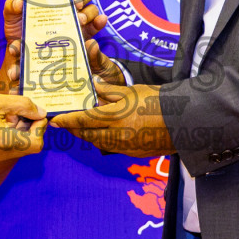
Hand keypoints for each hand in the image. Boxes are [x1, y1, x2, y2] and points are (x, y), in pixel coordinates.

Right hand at [0, 92, 46, 163]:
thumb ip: (21, 105)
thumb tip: (40, 112)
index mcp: (4, 142)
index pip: (36, 143)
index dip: (39, 128)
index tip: (34, 114)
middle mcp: (1, 155)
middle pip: (29, 147)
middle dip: (30, 128)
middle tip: (21, 112)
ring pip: (19, 148)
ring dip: (20, 132)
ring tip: (8, 116)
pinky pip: (8, 150)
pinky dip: (10, 137)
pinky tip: (0, 122)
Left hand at [1, 0, 120, 87]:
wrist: (24, 57)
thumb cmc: (19, 31)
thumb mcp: (12, 17)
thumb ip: (11, 7)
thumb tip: (19, 3)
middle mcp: (69, 4)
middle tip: (75, 5)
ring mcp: (78, 19)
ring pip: (93, 7)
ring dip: (89, 11)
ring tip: (80, 20)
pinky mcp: (84, 35)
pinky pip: (97, 26)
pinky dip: (100, 22)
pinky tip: (100, 21)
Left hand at [50, 81, 173, 156]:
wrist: (183, 121)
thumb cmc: (158, 100)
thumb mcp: (131, 91)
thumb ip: (109, 91)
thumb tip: (94, 85)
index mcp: (115, 116)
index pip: (83, 120)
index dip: (67, 120)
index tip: (55, 120)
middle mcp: (117, 134)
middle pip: (87, 135)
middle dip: (74, 130)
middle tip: (66, 124)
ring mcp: (125, 146)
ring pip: (98, 143)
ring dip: (88, 136)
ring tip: (83, 128)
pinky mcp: (133, 153)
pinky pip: (112, 148)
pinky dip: (103, 141)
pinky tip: (104, 134)